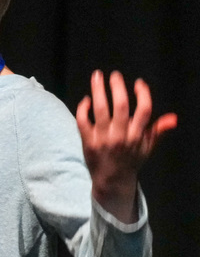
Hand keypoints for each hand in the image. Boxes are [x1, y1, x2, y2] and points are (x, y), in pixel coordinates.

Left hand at [76, 70, 176, 222]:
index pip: (144, 110)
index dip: (142, 94)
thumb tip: (173, 118)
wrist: (111, 181)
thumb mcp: (148, 147)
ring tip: (97, 76)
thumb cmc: (131, 161)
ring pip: (100, 110)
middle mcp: (120, 136)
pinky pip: (83, 121)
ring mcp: (102, 139)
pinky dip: (83, 108)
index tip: (138, 83)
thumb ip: (158, 131)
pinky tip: (87, 100)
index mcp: (137, 136)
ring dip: (98, 90)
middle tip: (114, 75)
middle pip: (120, 106)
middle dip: (117, 87)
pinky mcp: (87, 142)